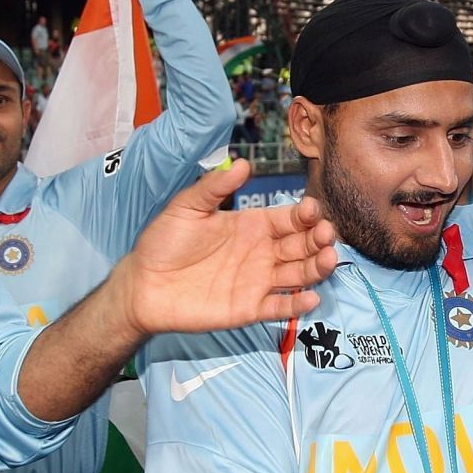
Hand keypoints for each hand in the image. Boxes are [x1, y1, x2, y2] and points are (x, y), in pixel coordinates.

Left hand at [117, 157, 338, 334]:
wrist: (142, 285)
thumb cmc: (163, 243)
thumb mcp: (187, 207)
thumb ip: (214, 187)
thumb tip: (242, 163)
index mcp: (253, 226)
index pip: (290, 219)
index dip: (305, 215)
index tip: (312, 210)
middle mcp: (262, 253)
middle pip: (302, 246)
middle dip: (319, 239)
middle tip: (327, 234)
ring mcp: (258, 282)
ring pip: (299, 275)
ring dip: (318, 268)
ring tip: (329, 259)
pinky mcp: (249, 309)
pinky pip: (280, 308)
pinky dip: (297, 306)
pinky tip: (310, 298)